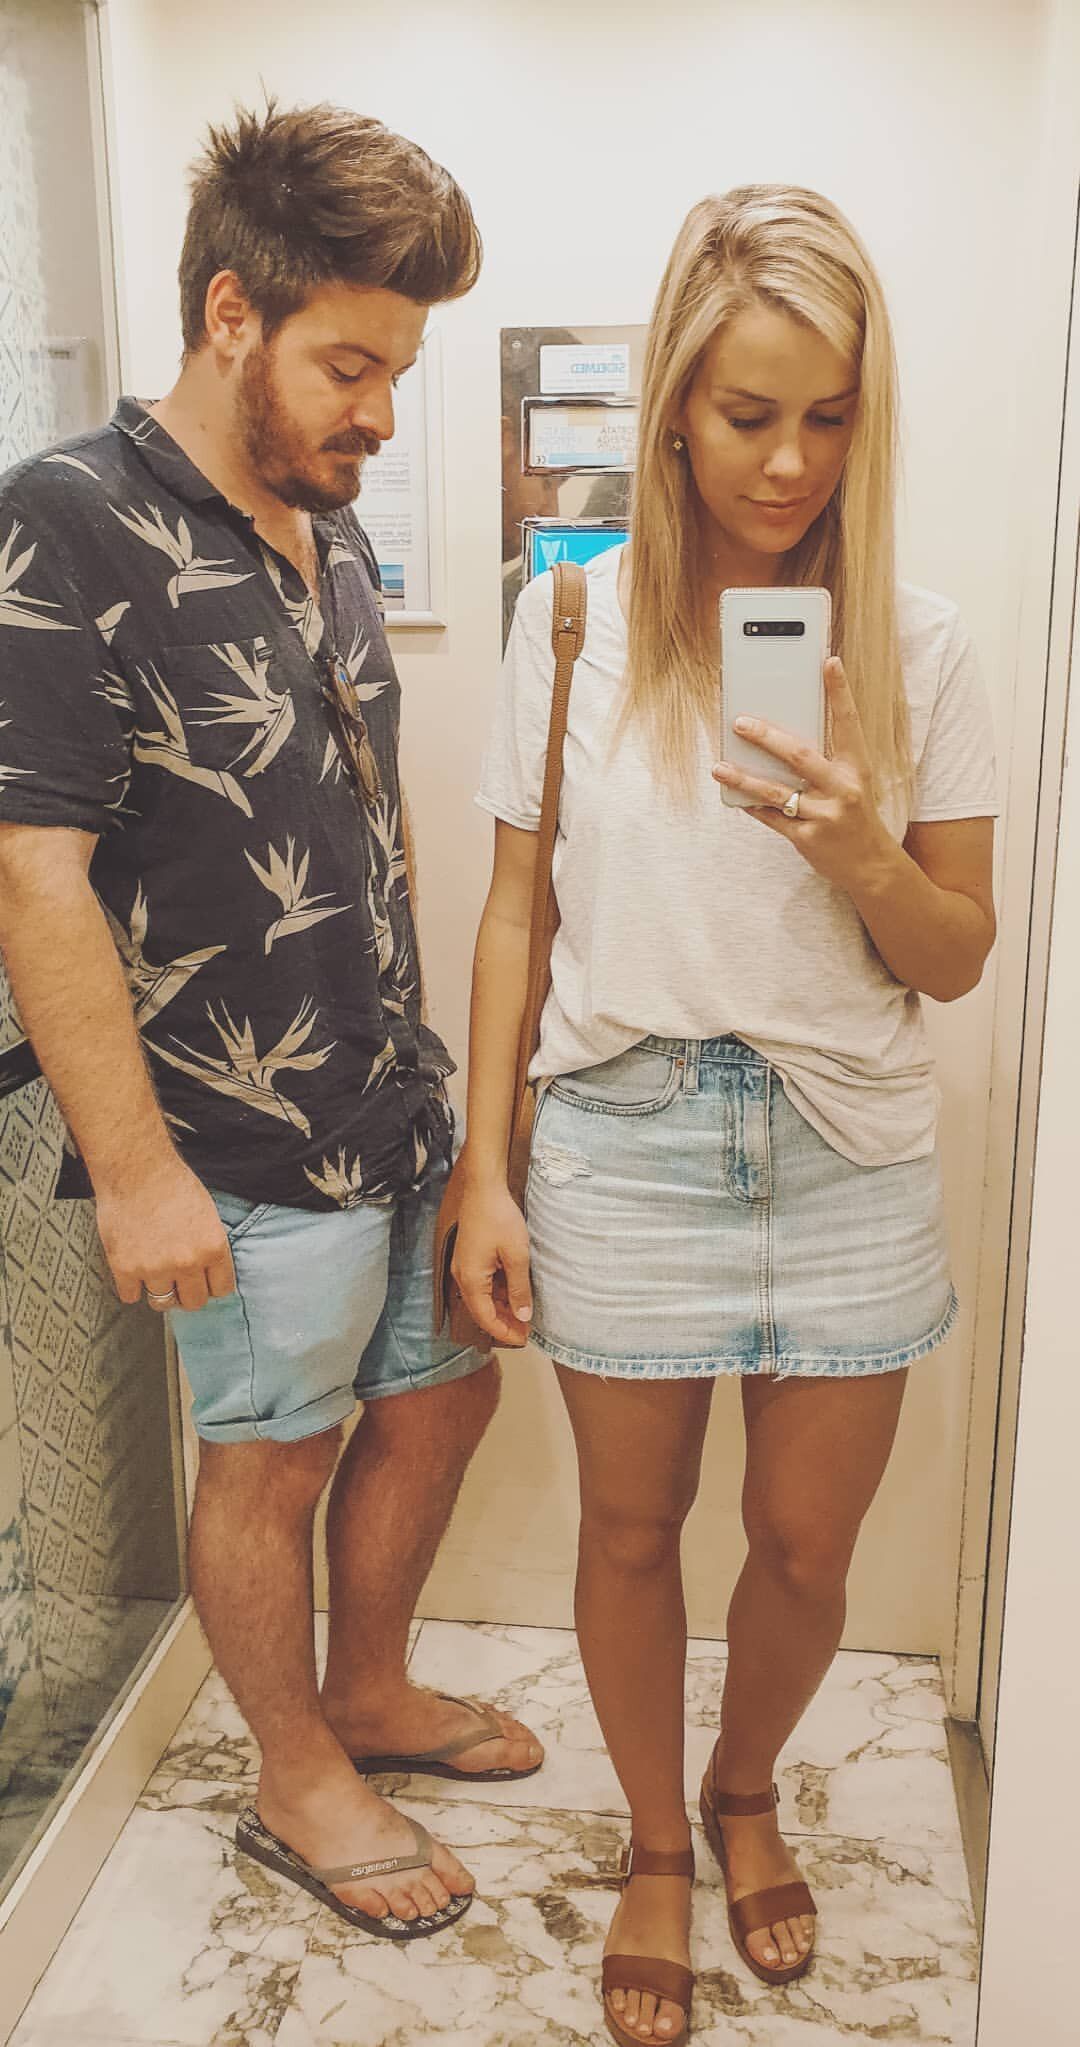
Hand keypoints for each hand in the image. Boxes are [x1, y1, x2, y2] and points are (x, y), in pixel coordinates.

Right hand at [95, 1158, 235, 1311]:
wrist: (135, 1168)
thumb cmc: (170, 1181)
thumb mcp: (207, 1213)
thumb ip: (209, 1245)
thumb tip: (209, 1269)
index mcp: (212, 1247)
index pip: (222, 1289)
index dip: (212, 1285)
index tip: (204, 1282)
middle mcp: (187, 1263)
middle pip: (194, 1302)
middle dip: (187, 1293)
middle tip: (179, 1283)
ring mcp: (155, 1268)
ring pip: (163, 1303)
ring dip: (161, 1292)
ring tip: (156, 1277)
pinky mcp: (125, 1268)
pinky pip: (131, 1296)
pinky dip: (131, 1287)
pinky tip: (133, 1272)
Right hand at [451, 1177, 532, 1348]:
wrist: (484, 1188)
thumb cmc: (499, 1218)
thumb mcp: (516, 1256)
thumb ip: (519, 1289)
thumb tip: (522, 1316)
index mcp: (471, 1280)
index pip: (485, 1318)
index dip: (504, 1332)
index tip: (523, 1339)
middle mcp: (462, 1276)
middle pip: (482, 1310)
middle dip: (503, 1322)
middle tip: (526, 1330)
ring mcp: (464, 1266)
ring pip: (483, 1297)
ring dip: (502, 1307)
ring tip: (524, 1313)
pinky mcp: (470, 1257)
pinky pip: (483, 1283)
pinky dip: (498, 1292)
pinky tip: (514, 1292)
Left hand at [711, 657, 893, 889]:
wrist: (870, 865)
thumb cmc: (855, 815)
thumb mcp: (852, 781)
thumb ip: (826, 759)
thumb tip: (784, 734)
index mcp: (855, 768)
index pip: (848, 723)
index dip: (840, 692)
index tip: (829, 662)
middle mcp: (842, 789)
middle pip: (800, 756)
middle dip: (767, 738)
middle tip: (740, 722)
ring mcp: (824, 815)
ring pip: (776, 791)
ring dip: (743, 777)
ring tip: (719, 766)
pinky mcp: (806, 838)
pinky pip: (771, 818)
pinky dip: (752, 805)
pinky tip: (734, 796)